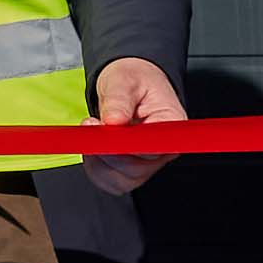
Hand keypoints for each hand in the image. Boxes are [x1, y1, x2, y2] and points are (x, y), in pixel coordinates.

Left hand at [79, 55, 183, 194]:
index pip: (155, 147)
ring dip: (98, 161)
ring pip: (123, 180)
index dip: (129, 145)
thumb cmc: (132, 82)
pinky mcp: (132, 170)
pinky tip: (91, 148)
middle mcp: (164, 149)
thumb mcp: (123, 80)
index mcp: (171, 124)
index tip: (110, 130)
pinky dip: (96, 169)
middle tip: (92, 125)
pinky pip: (112, 182)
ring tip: (91, 132)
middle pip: (137, 169)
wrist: (127, 85)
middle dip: (108, 152)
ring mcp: (148, 163)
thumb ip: (119, 100)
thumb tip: (113, 121)